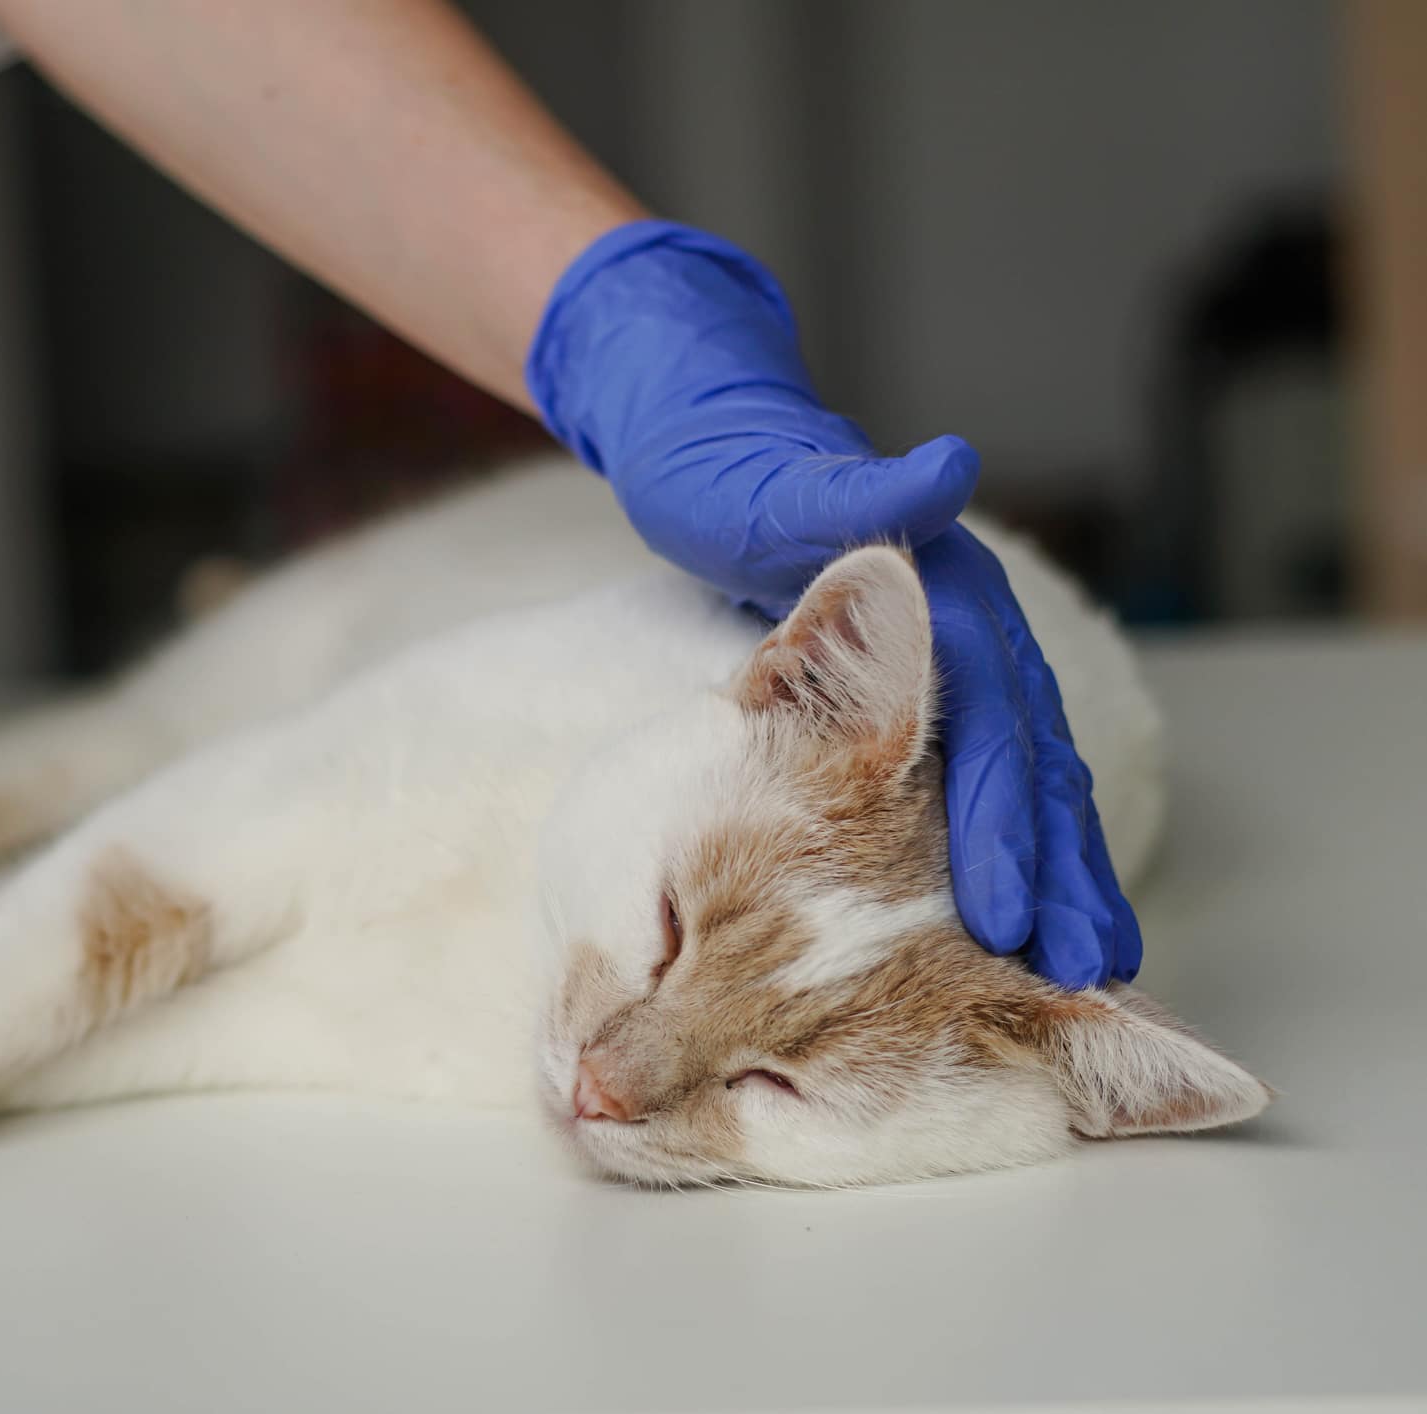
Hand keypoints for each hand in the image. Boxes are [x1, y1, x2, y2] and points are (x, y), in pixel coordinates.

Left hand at [526, 220, 1137, 985]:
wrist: (716, 440)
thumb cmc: (728, 476)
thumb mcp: (765, 485)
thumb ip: (846, 492)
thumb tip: (945, 469)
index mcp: (943, 597)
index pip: (989, 722)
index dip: (1000, 819)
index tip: (1004, 911)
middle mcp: (968, 633)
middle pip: (1031, 763)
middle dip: (1054, 869)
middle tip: (1073, 972)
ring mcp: (956, 664)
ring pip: (1030, 778)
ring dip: (1061, 870)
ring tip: (1092, 966)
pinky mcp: (929, 691)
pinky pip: (989, 779)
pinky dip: (1021, 846)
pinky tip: (1033, 914)